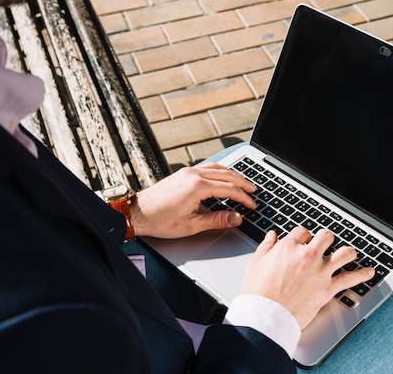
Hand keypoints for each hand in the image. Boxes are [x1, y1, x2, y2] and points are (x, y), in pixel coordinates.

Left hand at [130, 163, 256, 237]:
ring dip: (233, 175)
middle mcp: (193, 175)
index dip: (244, 198)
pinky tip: (224, 176)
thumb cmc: (160, 220)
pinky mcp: (183, 173)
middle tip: (254, 191)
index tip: (252, 205)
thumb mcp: (192, 225)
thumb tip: (237, 218)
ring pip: (218, 168)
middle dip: (243, 184)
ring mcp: (188, 172)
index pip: (229, 190)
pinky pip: (207, 167)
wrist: (138, 213)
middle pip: (227, 175)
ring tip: (243, 182)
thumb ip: (217, 220)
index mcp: (197, 187)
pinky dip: (220, 171)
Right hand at [242, 227, 374, 328]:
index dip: (303, 236)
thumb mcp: (256, 263)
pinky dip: (362, 275)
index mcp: (288, 247)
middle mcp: (307, 256)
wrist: (266, 315)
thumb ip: (266, 247)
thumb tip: (272, 236)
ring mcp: (320, 272)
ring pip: (344, 253)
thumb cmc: (259, 293)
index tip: (303, 242)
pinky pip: (350, 279)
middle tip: (324, 245)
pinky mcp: (328, 289)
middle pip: (326, 236)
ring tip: (348, 254)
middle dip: (325, 239)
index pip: (302, 232)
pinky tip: (369, 272)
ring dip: (347, 252)